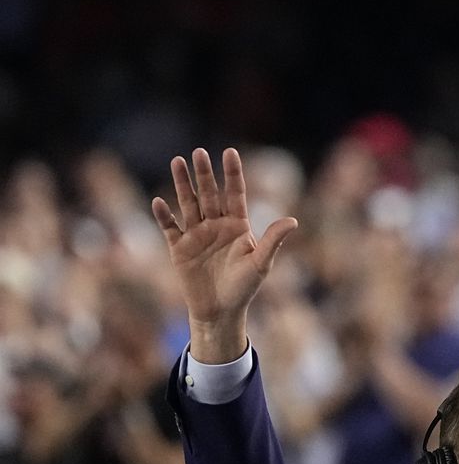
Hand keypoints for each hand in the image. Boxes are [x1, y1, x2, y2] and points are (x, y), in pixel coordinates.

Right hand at [153, 147, 297, 363]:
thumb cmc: (244, 288)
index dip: (232, 174)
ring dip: (183, 184)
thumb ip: (273, 240)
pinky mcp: (179, 248)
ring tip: (177, 161)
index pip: (235, 194)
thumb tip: (293, 220)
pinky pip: (170, 228)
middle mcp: (216, 225)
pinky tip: (159, 201)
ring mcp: (196, 235)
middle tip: (199, 152)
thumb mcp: (261, 263)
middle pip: (209, 194)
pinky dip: (164, 216)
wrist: (221, 311)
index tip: (230, 152)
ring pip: (188, 203)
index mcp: (237, 225)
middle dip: (204, 174)